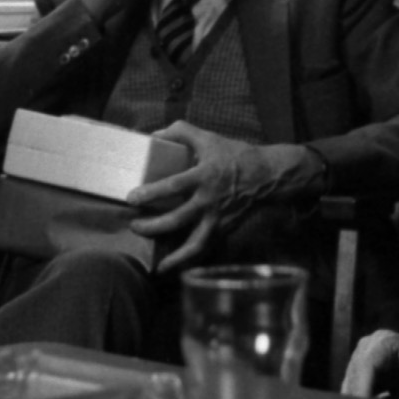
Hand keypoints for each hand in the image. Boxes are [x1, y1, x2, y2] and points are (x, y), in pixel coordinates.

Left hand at [126, 125, 323, 273]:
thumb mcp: (208, 137)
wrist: (267, 176)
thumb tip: (154, 135)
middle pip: (178, 219)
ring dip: (175, 256)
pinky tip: (175, 267)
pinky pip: (205, 248)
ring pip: (195, 243)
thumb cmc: (235, 155)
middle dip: (153, 226)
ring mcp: (218, 218)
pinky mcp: (225, 229)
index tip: (131, 198)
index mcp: (205, 176)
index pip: (174, 186)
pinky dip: (190, 260)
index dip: (151, 192)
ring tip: (157, 265)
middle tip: (134, 226)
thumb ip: (180, 131)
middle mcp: (209, 200)